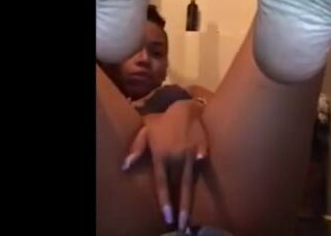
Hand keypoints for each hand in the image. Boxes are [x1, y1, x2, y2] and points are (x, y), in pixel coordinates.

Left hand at [122, 100, 207, 230]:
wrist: (185, 108)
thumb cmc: (163, 122)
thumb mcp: (146, 131)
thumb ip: (136, 148)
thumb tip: (126, 166)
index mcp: (161, 155)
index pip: (162, 183)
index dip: (164, 200)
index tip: (167, 217)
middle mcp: (176, 157)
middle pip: (179, 186)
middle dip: (181, 206)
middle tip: (182, 226)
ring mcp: (191, 155)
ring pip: (191, 181)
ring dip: (190, 201)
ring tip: (189, 217)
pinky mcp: (203, 151)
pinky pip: (203, 166)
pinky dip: (202, 174)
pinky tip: (204, 189)